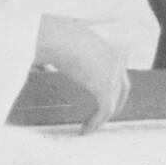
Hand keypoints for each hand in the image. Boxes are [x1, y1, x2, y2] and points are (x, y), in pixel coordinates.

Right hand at [35, 15, 129, 134]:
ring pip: (113, 102)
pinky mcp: (104, 86)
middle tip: (99, 117)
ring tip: (87, 127)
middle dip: (113, 105)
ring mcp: (113, 73)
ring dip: (101, 118)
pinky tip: (85, 129)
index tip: (100, 99)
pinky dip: (96, 122)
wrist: (54, 36)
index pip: (117, 72)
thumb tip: (43, 63)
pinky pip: (105, 109)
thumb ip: (64, 52)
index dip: (111, 88)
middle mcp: (116, 60)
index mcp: (109, 48)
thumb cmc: (51, 34)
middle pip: (122, 89)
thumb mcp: (64, 42)